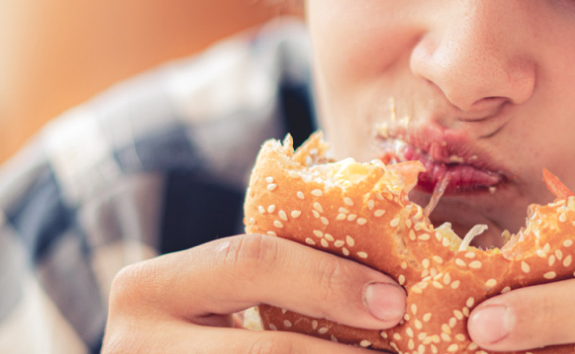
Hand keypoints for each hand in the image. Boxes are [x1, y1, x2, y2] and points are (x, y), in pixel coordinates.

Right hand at [102, 234, 406, 352]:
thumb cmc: (201, 324)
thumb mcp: (217, 294)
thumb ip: (278, 278)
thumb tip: (387, 285)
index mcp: (149, 288)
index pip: (252, 263)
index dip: (330, 281)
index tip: (394, 301)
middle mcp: (137, 347)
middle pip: (264, 350)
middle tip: (403, 350)